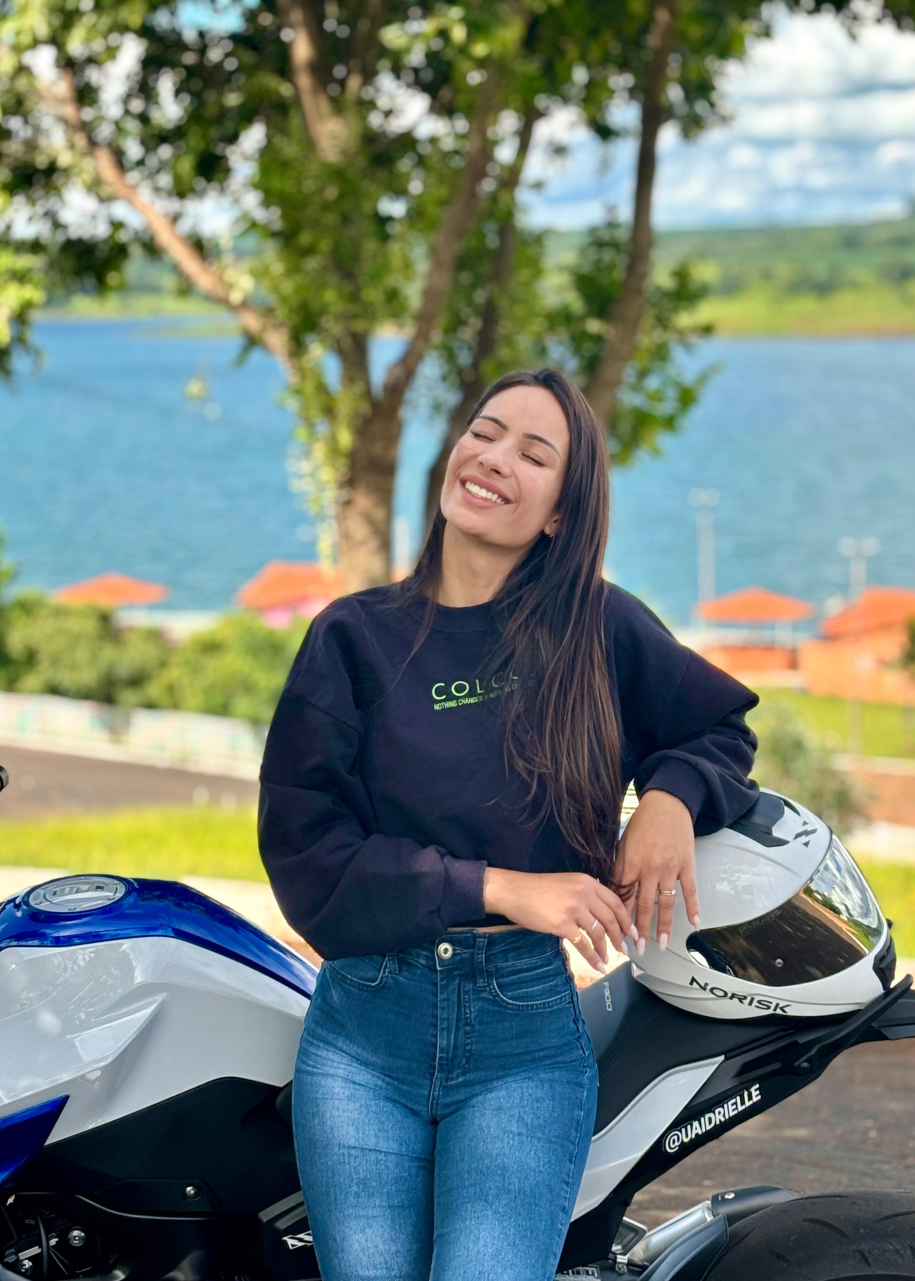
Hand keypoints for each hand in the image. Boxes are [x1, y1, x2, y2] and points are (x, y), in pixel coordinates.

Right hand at [482, 868, 635, 972]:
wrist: (514, 891)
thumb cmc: (538, 889)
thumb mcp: (567, 883)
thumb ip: (586, 894)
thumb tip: (602, 914)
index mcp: (587, 882)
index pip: (615, 901)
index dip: (627, 919)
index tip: (633, 932)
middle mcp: (584, 893)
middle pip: (611, 918)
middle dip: (621, 936)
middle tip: (625, 949)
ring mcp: (573, 909)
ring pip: (599, 932)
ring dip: (607, 949)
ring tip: (609, 959)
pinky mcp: (562, 924)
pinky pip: (584, 945)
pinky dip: (593, 957)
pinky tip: (598, 965)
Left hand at [613, 788, 699, 954]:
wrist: (667, 804)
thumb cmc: (642, 823)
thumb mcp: (624, 843)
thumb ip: (620, 867)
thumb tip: (614, 890)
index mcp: (631, 862)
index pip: (624, 895)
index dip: (621, 916)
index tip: (618, 932)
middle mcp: (650, 868)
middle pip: (644, 905)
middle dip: (640, 929)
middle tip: (637, 949)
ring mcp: (670, 868)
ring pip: (666, 903)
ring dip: (664, 925)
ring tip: (662, 944)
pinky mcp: (686, 864)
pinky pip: (690, 890)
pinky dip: (693, 907)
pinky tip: (694, 923)